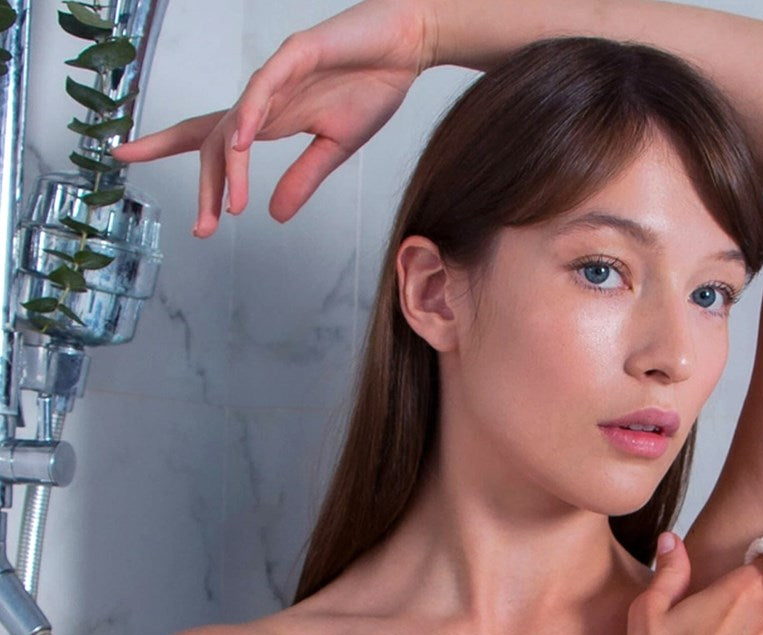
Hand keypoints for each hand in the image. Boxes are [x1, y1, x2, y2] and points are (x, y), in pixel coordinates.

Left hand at [112, 0, 430, 236]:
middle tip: (201, 228)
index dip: (167, 145)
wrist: (406, 46)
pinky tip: (239, 143)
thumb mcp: (337, 148)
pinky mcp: (297, 55)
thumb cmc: (372, 85)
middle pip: (214, 140)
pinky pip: (263, 89)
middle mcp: (263, 98)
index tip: (125, 156)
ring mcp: (276, 76)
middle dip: (204, 185)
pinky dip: (248, 115)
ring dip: (229, 168)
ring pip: (235, 123)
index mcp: (270, 118)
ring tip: (230, 208)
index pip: (212, 137)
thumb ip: (303, 179)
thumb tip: (273, 214)